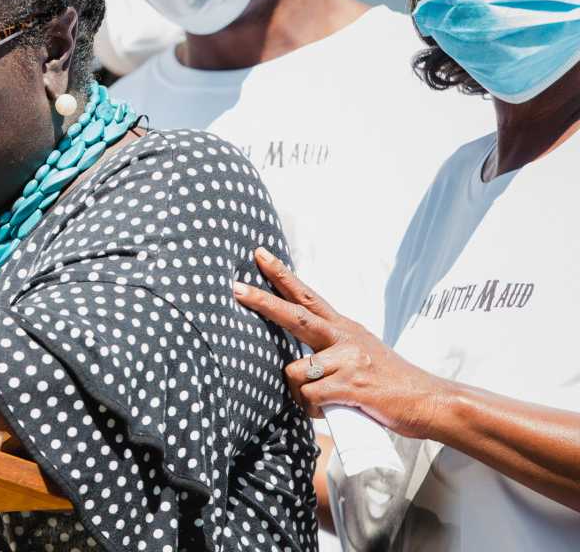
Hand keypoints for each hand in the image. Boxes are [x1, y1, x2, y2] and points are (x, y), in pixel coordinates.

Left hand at [233, 247, 449, 438]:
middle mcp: (344, 337)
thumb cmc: (389, 384)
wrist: (431, 401)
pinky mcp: (352, 385)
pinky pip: (311, 398)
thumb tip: (300, 358)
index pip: (306, 295)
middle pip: (295, 315)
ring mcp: (349, 360)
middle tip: (234, 287)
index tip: (259, 255)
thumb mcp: (360, 354)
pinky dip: (315, 410)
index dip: (282, 275)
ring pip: (295, 372)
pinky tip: (334, 410)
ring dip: (300, 393)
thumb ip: (331, 349)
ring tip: (324, 402)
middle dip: (262, 301)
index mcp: (344, 328)